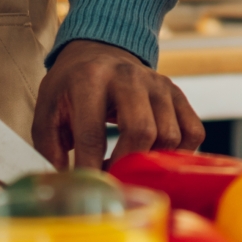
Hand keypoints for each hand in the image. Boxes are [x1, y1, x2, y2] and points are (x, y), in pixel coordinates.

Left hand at [33, 39, 204, 166]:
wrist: (100, 51)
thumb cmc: (72, 86)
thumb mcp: (49, 108)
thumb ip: (49, 145)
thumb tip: (67, 180)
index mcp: (90, 78)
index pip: (92, 133)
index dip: (89, 168)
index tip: (88, 190)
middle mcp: (129, 76)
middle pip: (141, 131)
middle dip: (127, 166)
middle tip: (114, 180)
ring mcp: (158, 83)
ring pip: (169, 136)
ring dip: (151, 162)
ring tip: (130, 166)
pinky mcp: (177, 93)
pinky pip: (193, 132)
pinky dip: (179, 153)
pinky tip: (156, 156)